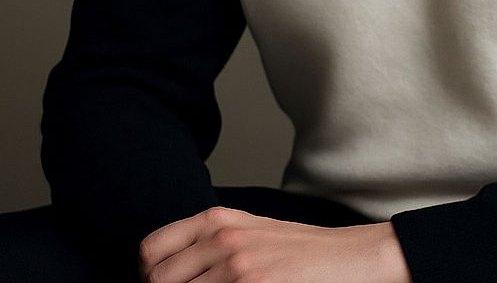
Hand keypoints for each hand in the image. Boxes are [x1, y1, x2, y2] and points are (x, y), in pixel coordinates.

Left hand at [139, 206, 411, 282]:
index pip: (149, 252)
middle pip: (157, 282)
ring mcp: (238, 266)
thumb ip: (207, 245)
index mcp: (216, 219)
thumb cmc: (297, 252)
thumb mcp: (246, 233)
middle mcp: (222, 237)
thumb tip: (160, 273)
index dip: (149, 278)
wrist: (346, 258)